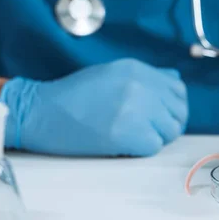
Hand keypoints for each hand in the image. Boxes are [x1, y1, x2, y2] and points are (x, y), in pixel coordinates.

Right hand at [0, 58, 187, 156]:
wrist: (40, 112)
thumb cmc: (72, 96)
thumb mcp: (111, 74)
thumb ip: (145, 78)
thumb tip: (175, 82)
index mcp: (137, 69)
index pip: (178, 89)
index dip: (173, 106)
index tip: (161, 116)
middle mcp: (141, 86)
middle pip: (178, 112)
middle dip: (167, 124)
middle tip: (147, 131)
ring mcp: (136, 110)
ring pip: (170, 131)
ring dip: (156, 137)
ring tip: (132, 136)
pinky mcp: (129, 134)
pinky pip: (154, 146)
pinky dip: (141, 149)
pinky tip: (122, 144)